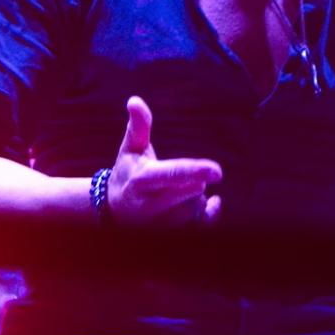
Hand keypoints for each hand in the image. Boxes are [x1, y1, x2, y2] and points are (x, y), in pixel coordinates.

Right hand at [106, 96, 221, 224]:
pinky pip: (204, 225)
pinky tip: (212, 203)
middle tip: (181, 176)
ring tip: (177, 192)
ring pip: (198, 206)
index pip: (171, 174)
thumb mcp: (130, 149)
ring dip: (197, 195)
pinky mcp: (172, 234)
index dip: (194, 171)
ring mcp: (162, 223)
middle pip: (191, 190)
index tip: (218, 171)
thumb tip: (135, 100)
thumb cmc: (128, 173)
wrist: (117, 211)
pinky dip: (211, 212)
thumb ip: (138, 126)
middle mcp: (151, 205)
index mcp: (141, 180)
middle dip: (195, 178)